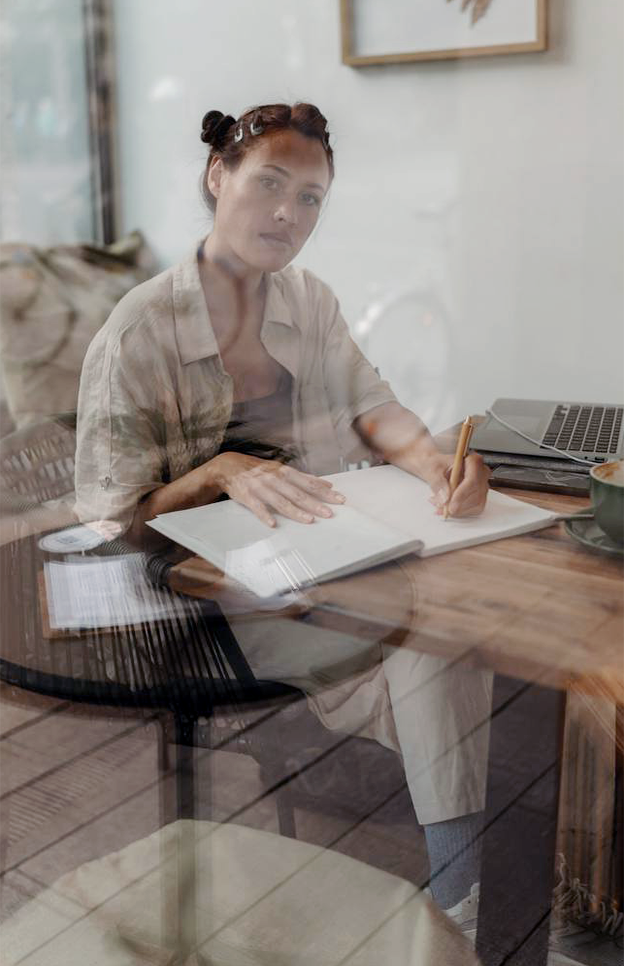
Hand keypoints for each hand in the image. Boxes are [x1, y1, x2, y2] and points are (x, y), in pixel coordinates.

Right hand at [212, 452, 345, 527]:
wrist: (229, 466)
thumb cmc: (259, 470)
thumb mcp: (281, 469)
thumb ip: (304, 478)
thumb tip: (327, 483)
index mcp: (284, 472)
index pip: (308, 483)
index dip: (324, 491)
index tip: (339, 499)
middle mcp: (274, 479)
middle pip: (297, 493)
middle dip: (315, 503)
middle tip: (329, 514)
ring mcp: (260, 487)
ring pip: (280, 501)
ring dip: (295, 511)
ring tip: (309, 520)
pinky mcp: (247, 496)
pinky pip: (257, 507)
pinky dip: (265, 515)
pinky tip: (273, 524)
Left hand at [419, 452, 489, 517]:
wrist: (437, 469)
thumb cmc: (436, 465)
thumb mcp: (432, 470)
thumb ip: (438, 482)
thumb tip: (445, 498)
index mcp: (472, 461)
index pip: (472, 480)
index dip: (462, 494)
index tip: (450, 505)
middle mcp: (481, 473)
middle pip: (476, 494)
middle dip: (457, 505)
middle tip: (440, 507)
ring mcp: (482, 486)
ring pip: (476, 504)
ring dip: (457, 510)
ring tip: (439, 505)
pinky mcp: (479, 497)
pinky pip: (474, 510)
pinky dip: (459, 512)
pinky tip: (446, 507)